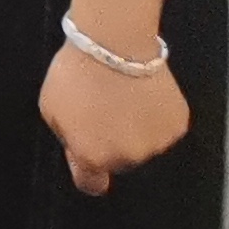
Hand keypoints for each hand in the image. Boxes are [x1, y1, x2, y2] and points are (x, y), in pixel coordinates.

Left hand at [43, 44, 190, 195]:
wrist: (114, 44)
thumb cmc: (77, 72)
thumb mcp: (51, 107)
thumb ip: (67, 137)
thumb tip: (79, 150)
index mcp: (93, 155)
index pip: (91, 184)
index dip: (87, 172)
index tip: (87, 164)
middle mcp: (127, 157)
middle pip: (118, 160)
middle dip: (110, 142)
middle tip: (102, 110)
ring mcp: (156, 143)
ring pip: (143, 145)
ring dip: (134, 129)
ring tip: (122, 97)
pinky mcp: (177, 126)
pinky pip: (163, 129)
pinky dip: (155, 116)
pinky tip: (142, 94)